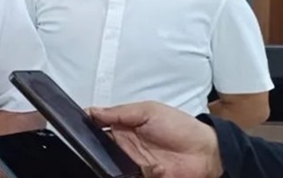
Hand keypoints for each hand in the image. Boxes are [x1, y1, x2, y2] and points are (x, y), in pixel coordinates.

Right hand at [90, 102, 222, 177]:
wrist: (207, 154)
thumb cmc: (180, 127)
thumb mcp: (149, 111)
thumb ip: (120, 112)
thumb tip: (92, 111)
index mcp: (125, 125)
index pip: (99, 125)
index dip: (86, 124)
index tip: (75, 123)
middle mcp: (125, 145)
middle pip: (99, 146)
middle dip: (91, 145)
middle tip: (86, 143)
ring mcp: (131, 163)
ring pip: (108, 163)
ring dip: (103, 161)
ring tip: (103, 157)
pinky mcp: (139, 176)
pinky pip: (121, 175)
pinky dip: (116, 173)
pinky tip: (114, 170)